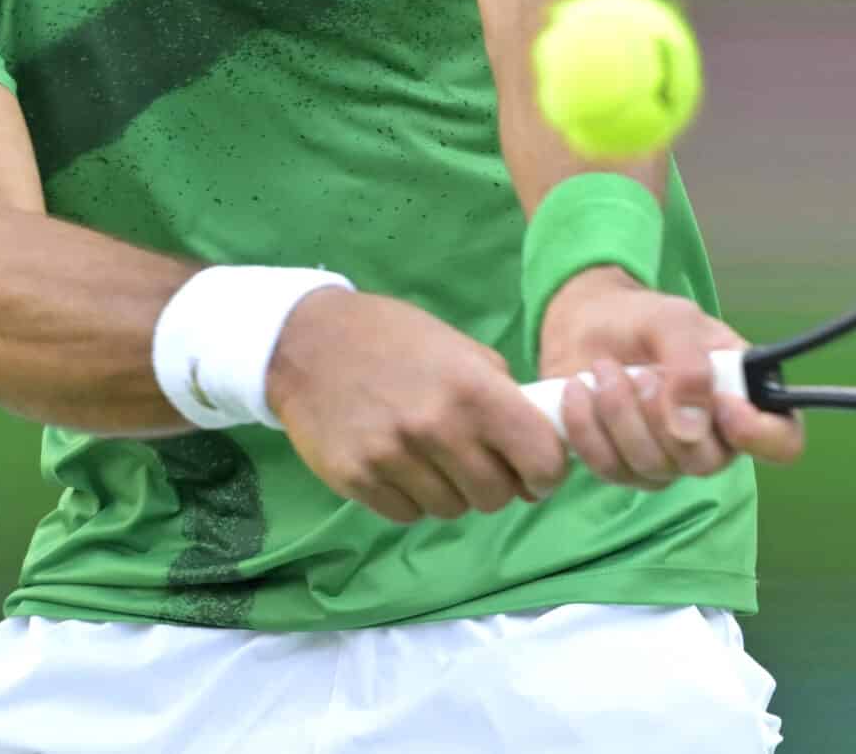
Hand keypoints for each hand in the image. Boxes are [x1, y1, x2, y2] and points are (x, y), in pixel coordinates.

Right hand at [266, 289, 568, 523]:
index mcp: (474, 390)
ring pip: (452, 510)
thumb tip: (540, 453)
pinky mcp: (356, 480)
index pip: (541, 460)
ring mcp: (392, 458)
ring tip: (431, 456)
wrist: (308, 342)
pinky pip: (408, 514)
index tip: (537, 471)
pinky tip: (398, 464)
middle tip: (476, 459)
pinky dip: (411, 498)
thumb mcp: (462, 350)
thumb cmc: (395, 339)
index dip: (547, 473)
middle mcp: (437, 428)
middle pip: (496, 496)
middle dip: (495, 483)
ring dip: (451, 491)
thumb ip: (504, 397)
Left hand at [538, 267, 805, 489]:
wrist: (586, 323)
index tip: (724, 407)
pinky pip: (611, 469)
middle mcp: (713, 436)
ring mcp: (669, 458)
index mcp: (743, 395)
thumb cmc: (641, 318)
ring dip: (619, 415)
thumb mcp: (672, 321)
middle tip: (640, 371)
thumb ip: (689, 365)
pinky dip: (588, 429)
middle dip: (662, 415)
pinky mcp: (625, 467)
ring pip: (654, 467)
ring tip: (603, 370)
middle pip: (706, 462)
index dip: (761, 435)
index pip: (783, 440)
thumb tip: (691, 427)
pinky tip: (578, 392)